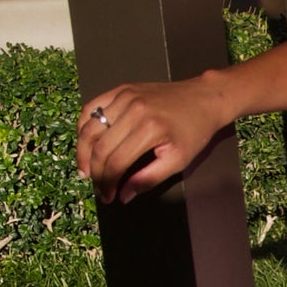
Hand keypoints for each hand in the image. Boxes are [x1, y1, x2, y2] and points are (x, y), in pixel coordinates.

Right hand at [76, 74, 231, 203]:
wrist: (204, 99)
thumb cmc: (194, 132)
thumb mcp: (177, 161)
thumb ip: (148, 179)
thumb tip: (123, 196)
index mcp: (149, 129)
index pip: (116, 162)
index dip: (108, 183)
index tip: (107, 197)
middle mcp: (133, 110)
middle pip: (100, 147)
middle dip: (95, 172)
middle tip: (97, 187)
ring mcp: (124, 96)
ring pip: (90, 127)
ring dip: (83, 151)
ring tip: (86, 170)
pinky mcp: (120, 89)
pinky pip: (91, 108)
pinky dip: (83, 127)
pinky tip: (86, 143)